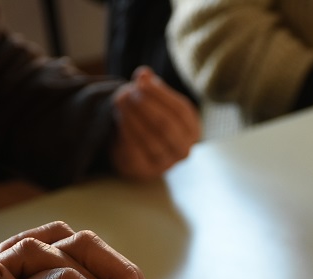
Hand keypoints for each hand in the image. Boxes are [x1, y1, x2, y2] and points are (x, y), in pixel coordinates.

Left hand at [110, 66, 200, 180]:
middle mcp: (183, 150)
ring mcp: (165, 164)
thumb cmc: (150, 123)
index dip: (160, 93)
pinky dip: (126, 130)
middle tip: (128, 91)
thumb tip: (144, 74)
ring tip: (119, 99)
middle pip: (165, 124)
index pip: (180, 110)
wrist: (136, 153)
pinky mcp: (145, 171)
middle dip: (145, 105)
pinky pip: (135, 149)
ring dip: (132, 116)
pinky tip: (119, 116)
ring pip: (149, 137)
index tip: (141, 80)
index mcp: (192, 131)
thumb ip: (151, 87)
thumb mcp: (155, 103)